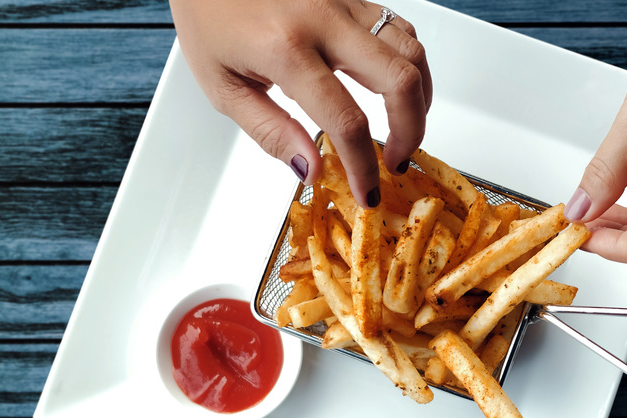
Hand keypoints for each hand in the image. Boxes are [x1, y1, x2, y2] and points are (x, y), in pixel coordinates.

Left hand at [169, 0, 431, 207]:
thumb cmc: (207, 15)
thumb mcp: (223, 86)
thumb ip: (271, 132)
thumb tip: (311, 170)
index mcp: (286, 49)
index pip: (345, 120)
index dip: (364, 166)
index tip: (368, 191)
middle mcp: (323, 21)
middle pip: (399, 81)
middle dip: (410, 133)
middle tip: (396, 161)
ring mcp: (343, 2)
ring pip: (411, 50)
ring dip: (419, 98)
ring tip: (404, 129)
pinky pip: (399, 27)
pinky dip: (410, 63)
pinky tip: (398, 88)